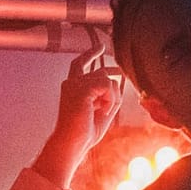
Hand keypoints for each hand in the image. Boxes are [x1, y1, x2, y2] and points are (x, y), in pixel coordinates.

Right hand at [33, 44, 123, 188]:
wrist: (73, 142)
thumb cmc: (84, 132)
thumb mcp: (101, 109)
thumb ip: (107, 95)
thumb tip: (118, 80)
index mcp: (72, 86)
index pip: (81, 63)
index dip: (91, 53)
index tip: (101, 47)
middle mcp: (71, 82)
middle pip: (102, 73)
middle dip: (113, 88)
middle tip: (111, 96)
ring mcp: (75, 84)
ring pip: (108, 80)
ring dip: (112, 98)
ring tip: (102, 112)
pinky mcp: (81, 88)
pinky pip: (108, 86)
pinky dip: (110, 100)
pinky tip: (102, 111)